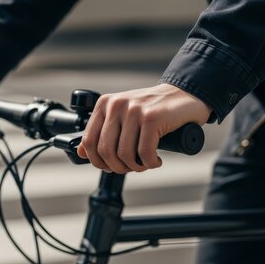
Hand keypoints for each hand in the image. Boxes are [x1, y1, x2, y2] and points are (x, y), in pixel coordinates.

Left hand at [77, 83, 210, 173]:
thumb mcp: (121, 116)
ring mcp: (134, 110)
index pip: (88, 141)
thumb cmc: (152, 110)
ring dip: (135, 167)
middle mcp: (116, 105)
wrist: (183, 95)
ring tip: (144, 164)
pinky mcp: (152, 118)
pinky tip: (155, 161)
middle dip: (117, 167)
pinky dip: (150, 164)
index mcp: (104, 104)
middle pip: (105, 151)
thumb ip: (102, 132)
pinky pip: (144, 153)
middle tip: (130, 168)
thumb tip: (81, 153)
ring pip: (124, 154)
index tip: (110, 166)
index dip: (97, 161)